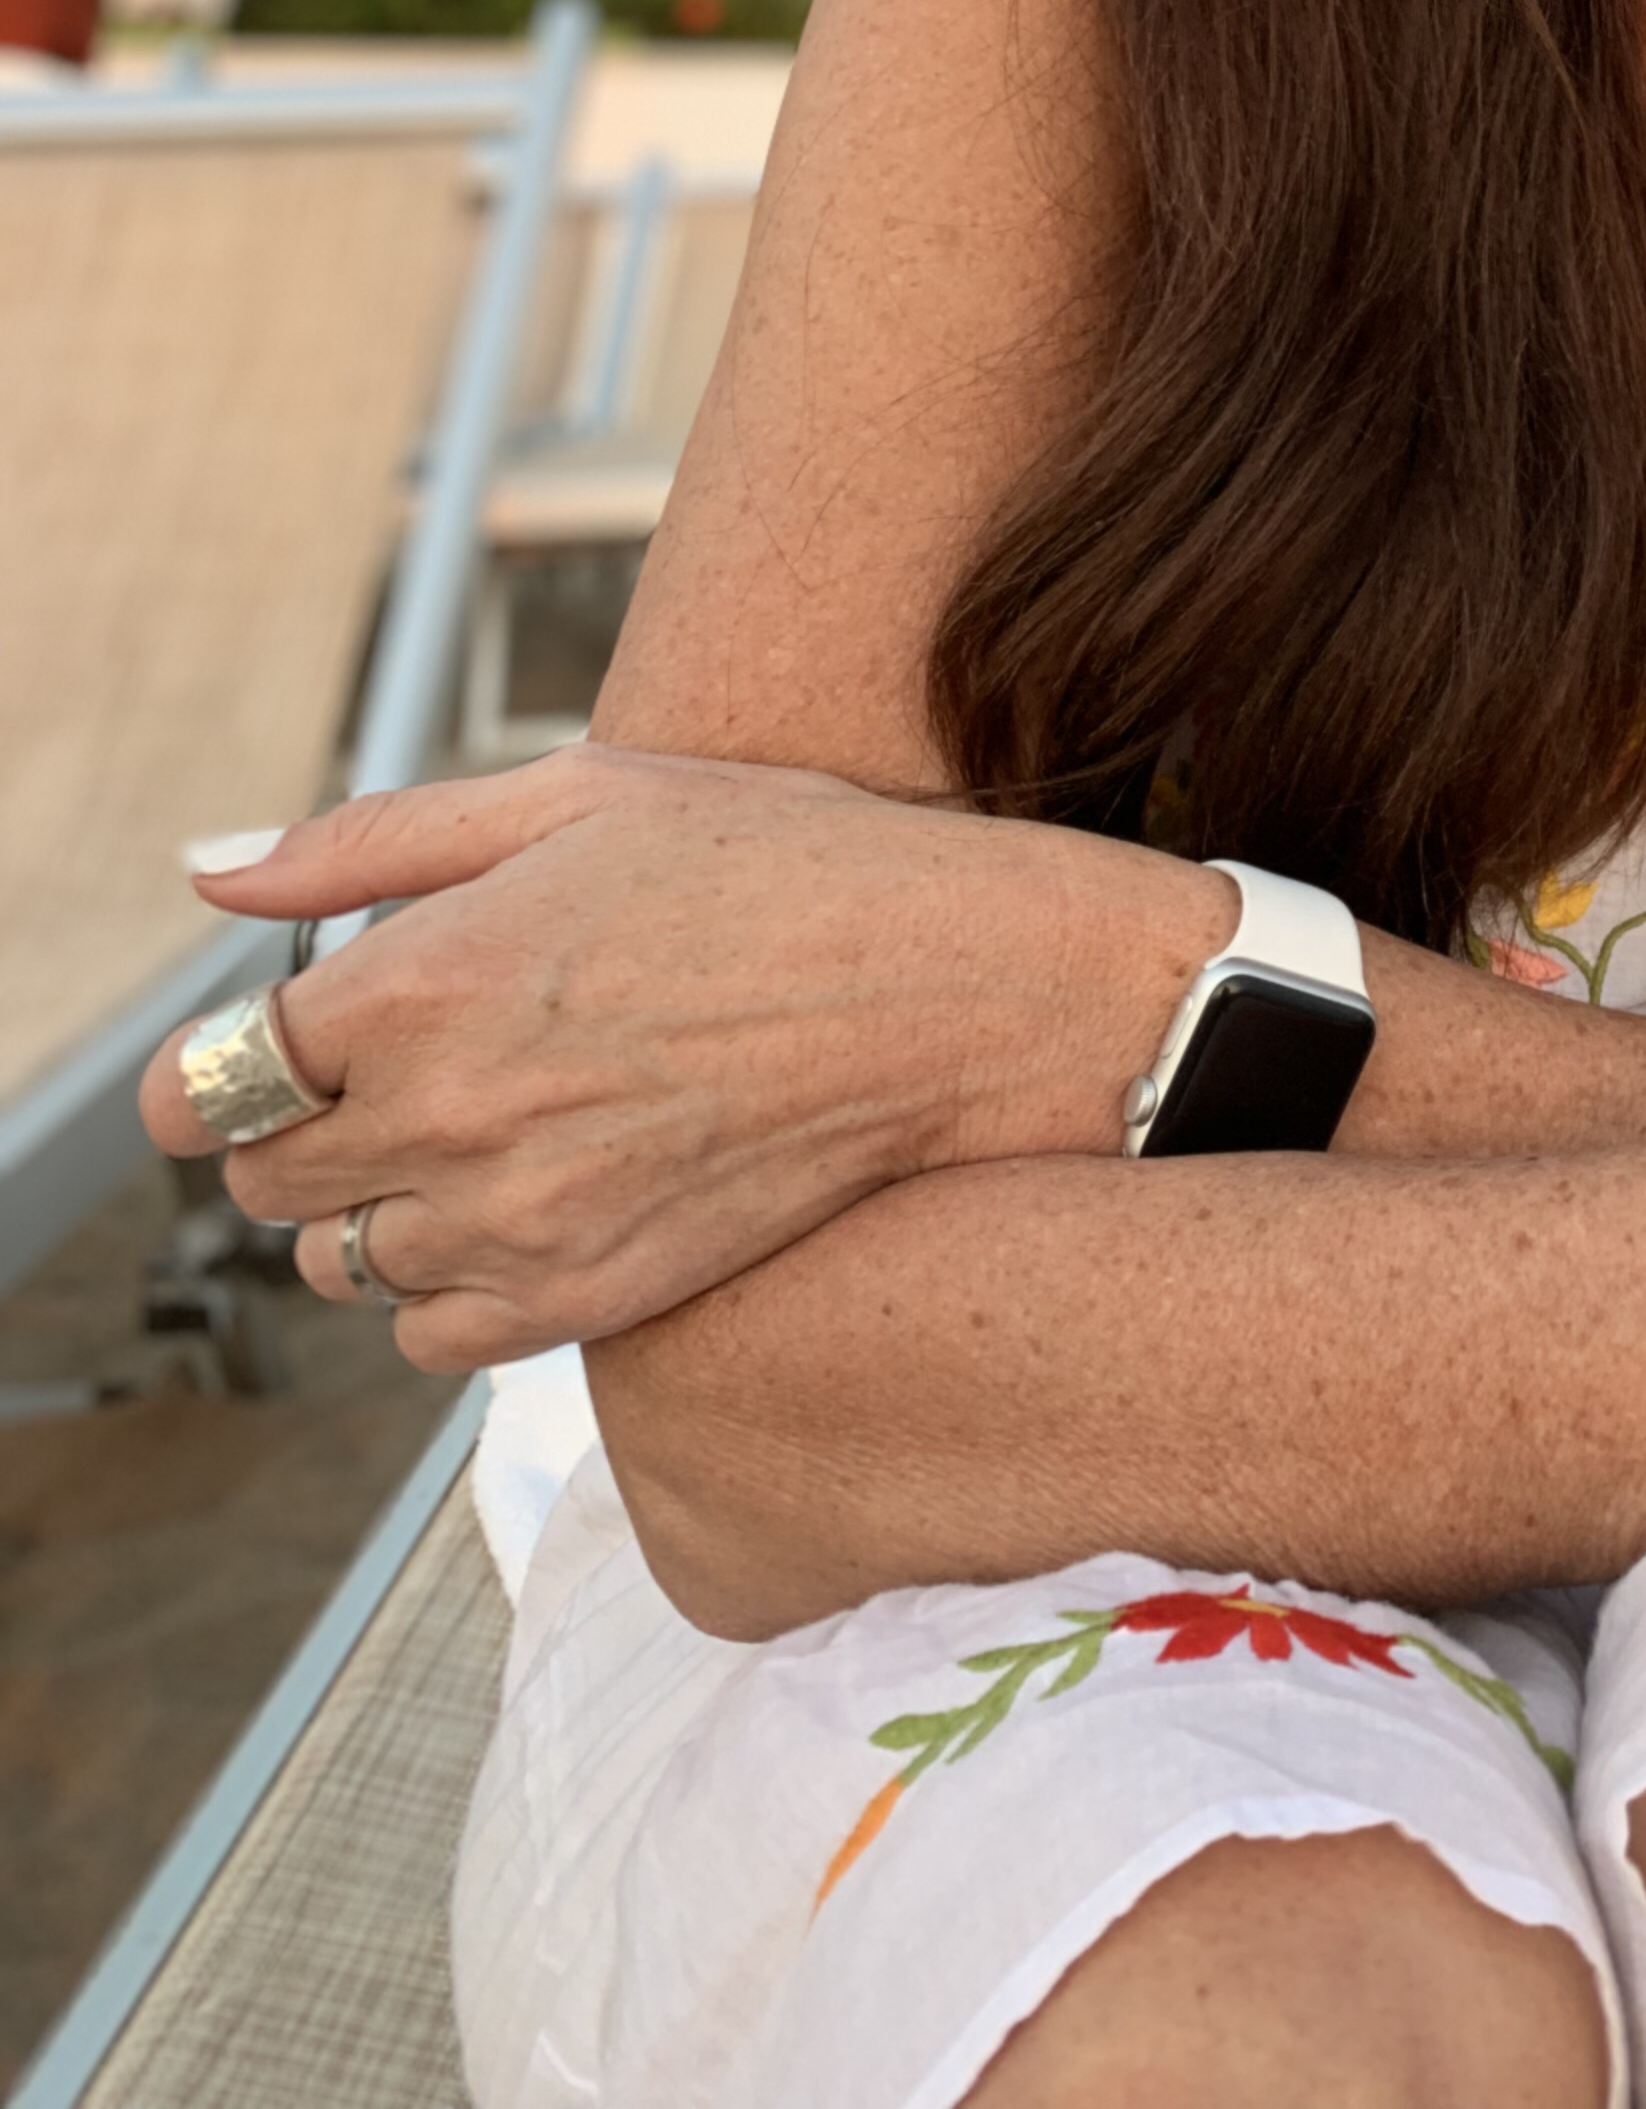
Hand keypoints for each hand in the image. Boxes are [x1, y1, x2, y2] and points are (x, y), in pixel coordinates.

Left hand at [138, 746, 1229, 1370]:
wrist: (954, 991)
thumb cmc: (779, 862)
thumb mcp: (578, 791)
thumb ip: (371, 840)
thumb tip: (206, 877)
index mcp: (423, 977)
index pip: (213, 1082)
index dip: (223, 1070)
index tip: (271, 1053)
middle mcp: (446, 1115)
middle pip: (264, 1185)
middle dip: (305, 1130)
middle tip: (408, 1069)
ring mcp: (517, 1222)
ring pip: (343, 1266)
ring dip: (380, 1208)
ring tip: (490, 1128)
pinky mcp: (586, 1301)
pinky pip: (433, 1338)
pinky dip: (452, 1286)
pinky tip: (532, 1202)